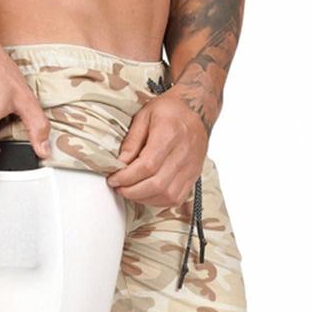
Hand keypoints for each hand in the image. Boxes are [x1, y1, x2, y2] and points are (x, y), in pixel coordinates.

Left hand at [106, 85, 208, 206]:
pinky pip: (176, 198)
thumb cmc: (170, 111)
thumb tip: (120, 164)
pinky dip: (157, 201)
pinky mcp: (194, 176)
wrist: (198, 110)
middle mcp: (184, 153)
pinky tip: (145, 194)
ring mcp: (191, 167)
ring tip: (129, 191)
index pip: (147, 165)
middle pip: (156, 184)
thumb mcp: (145, 115)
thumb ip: (132, 140)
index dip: (126, 177)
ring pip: (167, 195)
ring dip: (143, 198)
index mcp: (170, 133)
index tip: (113, 179)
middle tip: (118, 187)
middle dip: (132, 191)